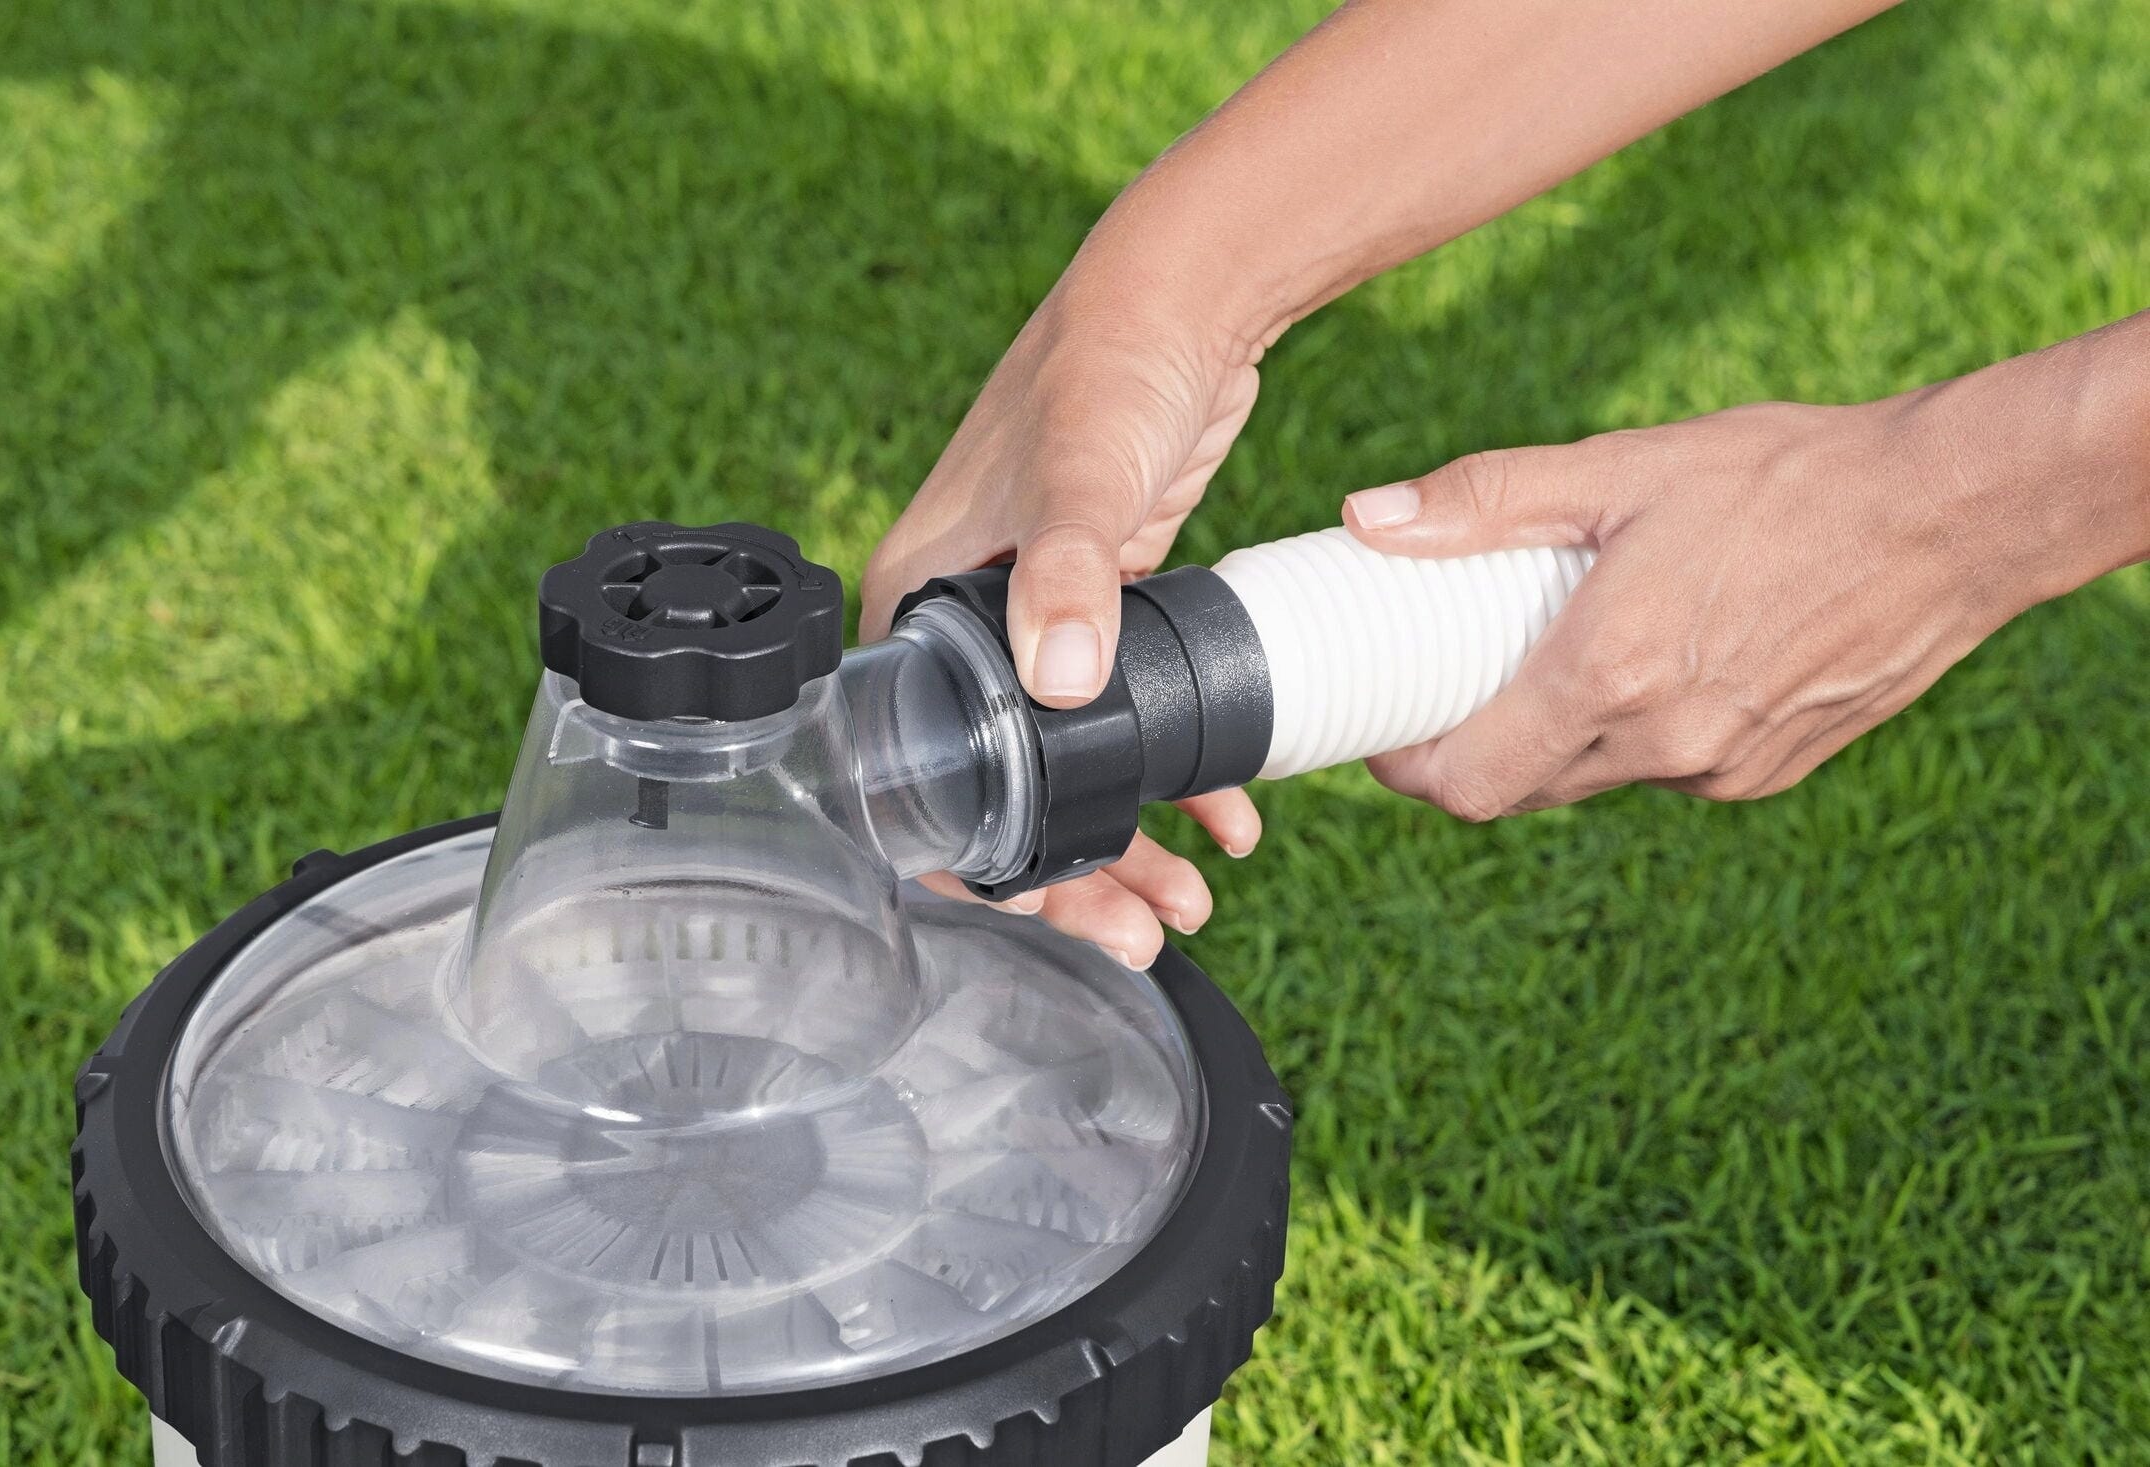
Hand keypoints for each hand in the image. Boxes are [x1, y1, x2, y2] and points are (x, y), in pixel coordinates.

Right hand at [860, 271, 1264, 965]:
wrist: (1185, 300)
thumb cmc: (1105, 367)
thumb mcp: (1083, 472)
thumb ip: (1069, 572)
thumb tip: (1058, 681)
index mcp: (919, 602)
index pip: (919, 767)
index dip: (977, 856)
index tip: (1042, 909)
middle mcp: (967, 624)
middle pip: (1006, 788)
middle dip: (1073, 872)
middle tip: (1140, 933)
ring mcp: (1040, 623)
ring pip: (1075, 769)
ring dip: (1131, 842)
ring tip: (1191, 899)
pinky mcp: (1108, 612)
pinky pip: (1132, 724)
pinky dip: (1178, 775)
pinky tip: (1232, 814)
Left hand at [1339, 383, 2107, 816]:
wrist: (1954, 513)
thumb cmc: (1787, 477)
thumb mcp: (1622, 468)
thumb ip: (1484, 500)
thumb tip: (1367, 517)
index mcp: (1610, 678)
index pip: (1471, 785)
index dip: (1412, 772)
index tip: (1388, 736)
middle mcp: (1666, 742)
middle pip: (1523, 791)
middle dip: (1476, 751)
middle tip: (1455, 685)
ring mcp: (1725, 766)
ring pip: (1598, 780)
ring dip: (1561, 739)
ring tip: (1562, 653)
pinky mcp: (1773, 769)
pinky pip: (1672, 769)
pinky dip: (1641, 733)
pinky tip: (1660, 658)